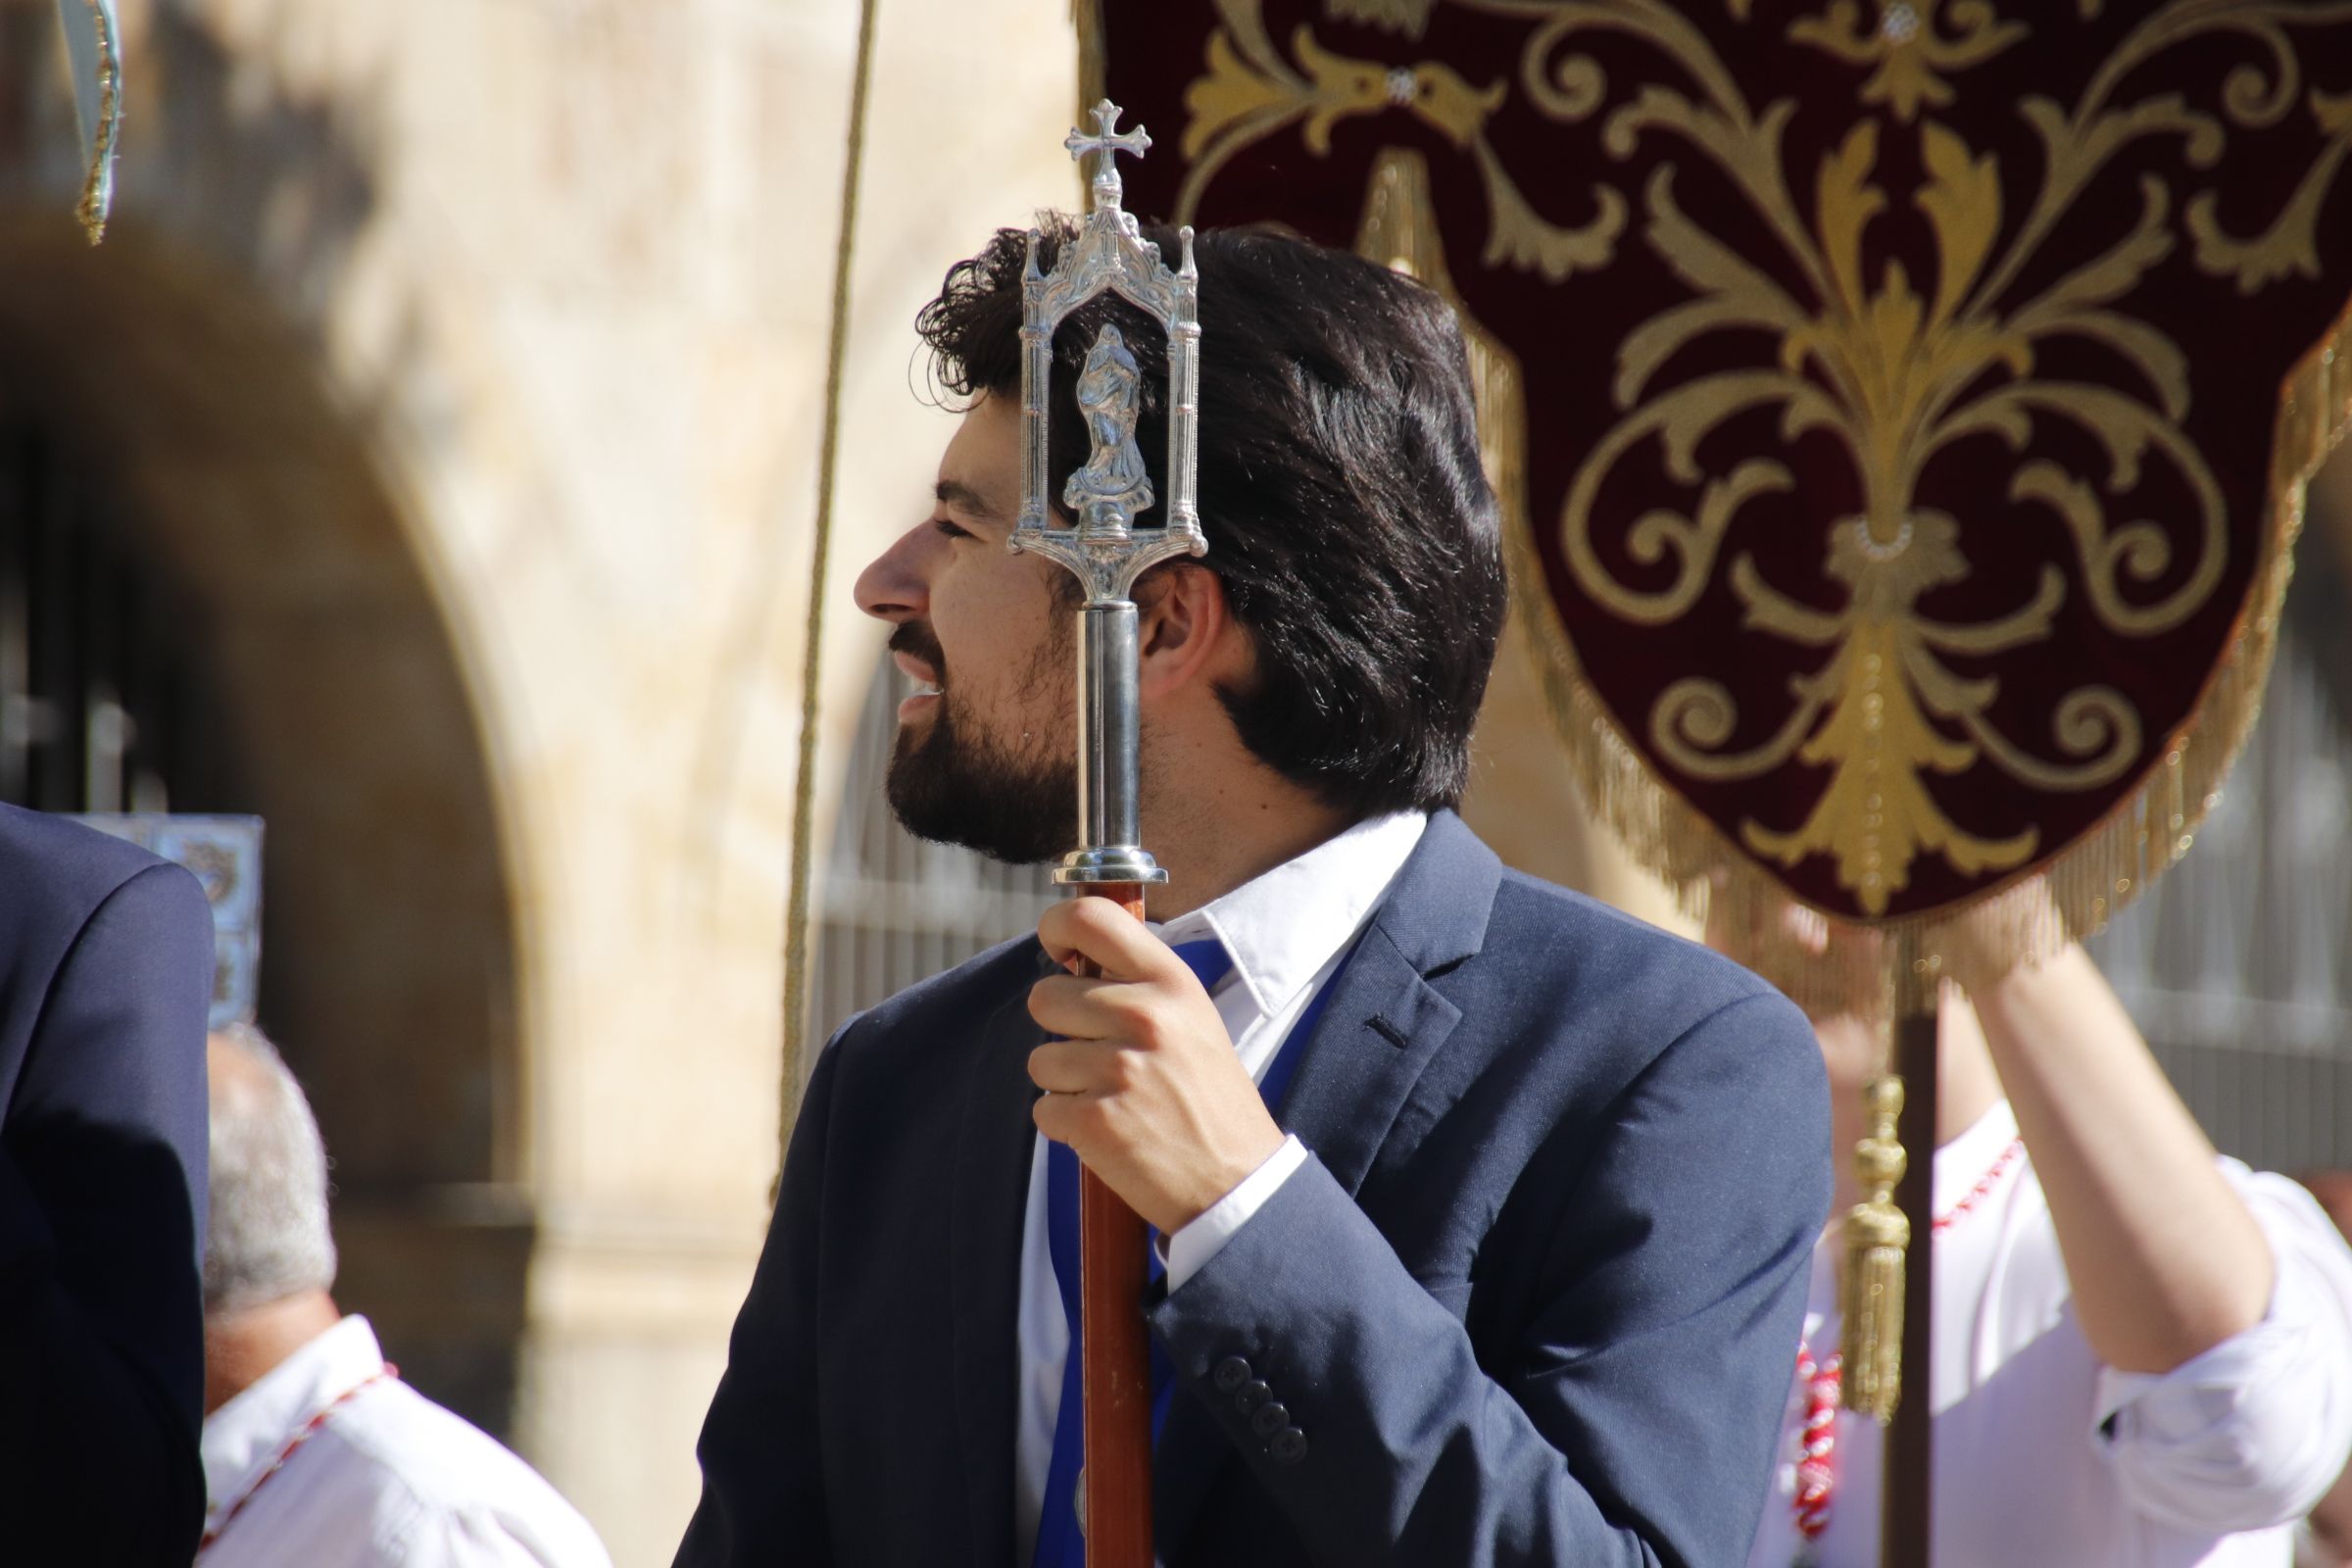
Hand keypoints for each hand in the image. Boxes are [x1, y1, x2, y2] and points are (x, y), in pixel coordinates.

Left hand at [1027, 898, 1287, 1234]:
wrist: (1237, 1181)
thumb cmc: (1210, 1099)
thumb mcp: (1193, 1018)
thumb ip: (1138, 983)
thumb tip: (1073, 955)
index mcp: (1171, 983)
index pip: (1090, 918)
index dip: (1056, 927)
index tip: (1058, 951)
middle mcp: (1145, 1016)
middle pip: (1045, 997)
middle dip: (1062, 1029)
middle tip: (1101, 1055)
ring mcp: (1119, 1069)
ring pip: (1041, 1058)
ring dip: (1065, 1082)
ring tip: (1115, 1098)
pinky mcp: (1096, 1120)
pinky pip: (1044, 1109)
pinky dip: (1067, 1125)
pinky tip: (1110, 1129)